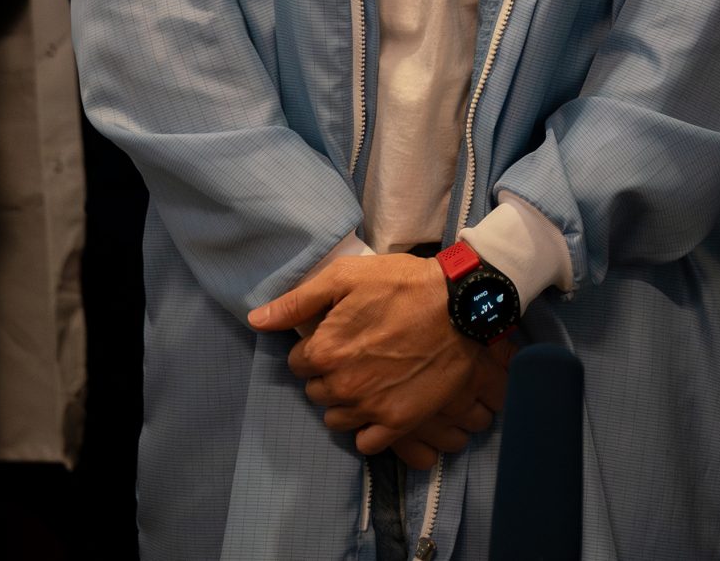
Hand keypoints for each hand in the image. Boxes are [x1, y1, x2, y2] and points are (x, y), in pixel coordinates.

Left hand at [248, 253, 511, 453]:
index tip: (338, 336)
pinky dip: (368, 428)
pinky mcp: (399, 422)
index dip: (316, 347)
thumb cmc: (404, 284)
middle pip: (316, 391)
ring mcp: (371, 408)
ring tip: (368, 378)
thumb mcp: (347, 277)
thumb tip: (257, 321)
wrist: (462, 306)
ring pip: (337, 418)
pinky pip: (366, 442)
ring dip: (345, 401)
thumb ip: (298, 301)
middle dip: (328, 374)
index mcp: (324, 352)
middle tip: (356, 354)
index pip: (298, 362)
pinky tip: (379, 404)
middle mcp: (342, 386)